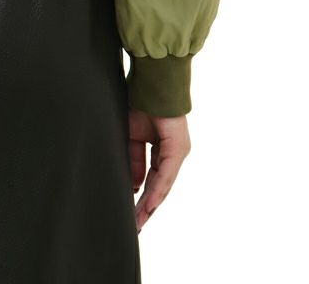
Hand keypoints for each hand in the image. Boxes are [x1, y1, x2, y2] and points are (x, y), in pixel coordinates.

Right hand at [128, 107, 190, 232]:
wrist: (150, 83)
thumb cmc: (139, 102)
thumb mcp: (130, 135)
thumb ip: (132, 159)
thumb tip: (133, 184)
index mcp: (158, 146)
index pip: (149, 175)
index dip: (140, 193)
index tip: (131, 209)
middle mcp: (170, 151)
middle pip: (157, 184)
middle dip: (145, 205)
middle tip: (136, 224)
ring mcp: (176, 151)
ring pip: (162, 183)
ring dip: (150, 203)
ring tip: (140, 221)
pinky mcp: (178, 149)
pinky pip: (166, 174)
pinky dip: (157, 190)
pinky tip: (149, 204)